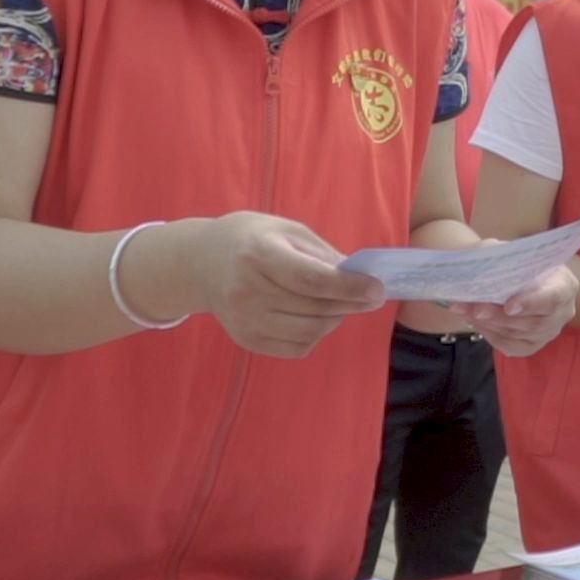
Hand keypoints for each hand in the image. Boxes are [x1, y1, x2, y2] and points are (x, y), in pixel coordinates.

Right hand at [191, 212, 385, 357]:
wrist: (202, 262)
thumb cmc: (253, 238)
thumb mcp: (288, 231)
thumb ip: (323, 255)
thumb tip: (361, 279)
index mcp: (256, 254)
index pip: (310, 279)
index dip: (348, 287)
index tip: (377, 290)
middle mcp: (246, 291)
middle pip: (313, 308)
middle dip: (349, 303)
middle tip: (368, 295)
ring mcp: (243, 320)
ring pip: (309, 333)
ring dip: (335, 320)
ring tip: (340, 304)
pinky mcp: (246, 340)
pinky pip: (296, 348)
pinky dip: (316, 335)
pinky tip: (317, 317)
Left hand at [450, 263, 577, 356]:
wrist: (516, 278)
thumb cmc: (517, 261)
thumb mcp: (510, 250)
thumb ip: (498, 253)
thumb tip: (480, 259)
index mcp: (565, 285)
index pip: (553, 298)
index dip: (531, 303)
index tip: (508, 306)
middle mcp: (563, 312)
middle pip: (533, 322)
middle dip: (500, 317)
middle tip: (475, 309)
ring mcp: (549, 332)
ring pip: (519, 336)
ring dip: (490, 325)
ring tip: (466, 312)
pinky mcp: (533, 345)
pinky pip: (511, 347)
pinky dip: (491, 335)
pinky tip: (475, 322)